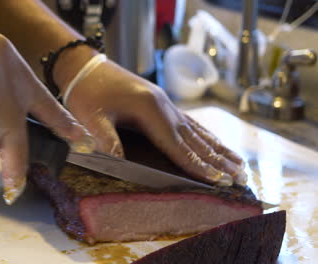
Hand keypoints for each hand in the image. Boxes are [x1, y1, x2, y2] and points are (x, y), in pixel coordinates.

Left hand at [64, 60, 245, 185]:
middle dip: (219, 160)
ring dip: (218, 148)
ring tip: (239, 162)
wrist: (86, 67)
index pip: (178, 145)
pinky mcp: (161, 102)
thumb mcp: (91, 118)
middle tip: (242, 177)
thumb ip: (106, 140)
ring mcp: (165, 103)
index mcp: (149, 110)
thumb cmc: (87, 93)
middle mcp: (164, 106)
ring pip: (197, 130)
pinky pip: (189, 123)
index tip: (219, 180)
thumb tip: (118, 162)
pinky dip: (205, 136)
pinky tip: (214, 142)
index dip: (198, 165)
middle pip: (195, 139)